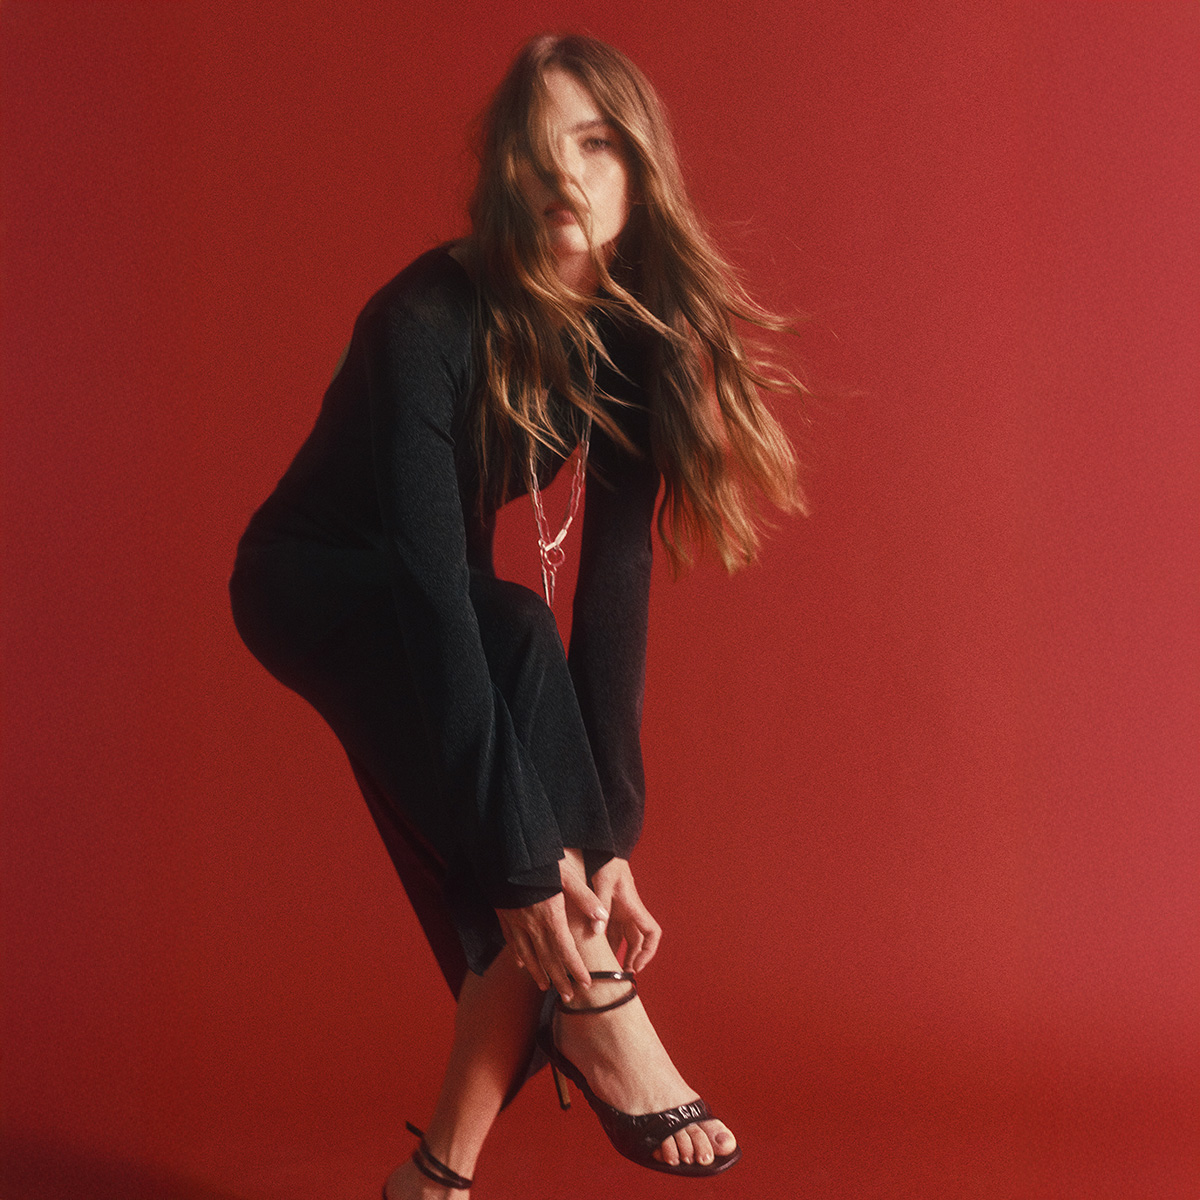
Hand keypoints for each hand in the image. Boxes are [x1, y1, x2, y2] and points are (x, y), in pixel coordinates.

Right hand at [495, 853, 608, 1002]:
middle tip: (569, 996)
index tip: (586, 983)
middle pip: (547, 959)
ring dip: (538, 973)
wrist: (507, 854)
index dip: (576, 968)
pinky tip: (521, 965)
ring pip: (527, 955)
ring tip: (546, 987)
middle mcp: (532, 924)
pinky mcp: (505, 915)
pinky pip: (511, 941)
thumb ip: (585, 898)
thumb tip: (602, 917)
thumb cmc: (541, 862)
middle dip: (559, 979)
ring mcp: (516, 921)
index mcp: (550, 916)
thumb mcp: (567, 875)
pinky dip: (518, 956)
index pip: (566, 950)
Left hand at [589, 857, 660, 972]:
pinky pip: (612, 930)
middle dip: (633, 959)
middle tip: (621, 976)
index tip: (637, 966)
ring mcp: (621, 911)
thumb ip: (599, 905)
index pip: (652, 933)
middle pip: (638, 941)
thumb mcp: (602, 882)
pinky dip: (607, 943)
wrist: (602, 848)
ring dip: (620, 953)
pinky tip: (596, 953)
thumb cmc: (606, 861)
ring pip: (625, 938)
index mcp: (633, 906)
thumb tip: (596, 932)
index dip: (649, 951)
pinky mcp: (610, 908)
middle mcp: (630, 911)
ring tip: (608, 971)